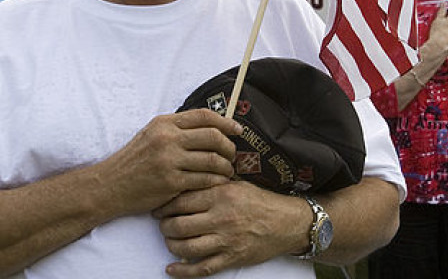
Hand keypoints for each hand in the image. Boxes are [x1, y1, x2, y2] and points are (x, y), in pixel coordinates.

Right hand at [101, 109, 241, 217]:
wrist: (111, 185)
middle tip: (233, 154)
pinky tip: (219, 182)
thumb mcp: (152, 134)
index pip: (204, 116)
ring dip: (226, 166)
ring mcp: (170, 161)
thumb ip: (178, 128)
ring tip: (228, 170)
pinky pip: (204, 180)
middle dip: (229, 146)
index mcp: (165, 123)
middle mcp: (168, 139)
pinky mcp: (171, 182)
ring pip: (212, 159)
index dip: (226, 122)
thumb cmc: (135, 160)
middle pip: (213, 137)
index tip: (237, 130)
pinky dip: (216, 181)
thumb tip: (212, 125)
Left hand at [153, 181, 306, 276]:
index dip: (166, 205)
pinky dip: (182, 271)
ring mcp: (226, 240)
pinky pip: (201, 269)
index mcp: (222, 195)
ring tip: (169, 240)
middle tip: (162, 224)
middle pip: (179, 225)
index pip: (182, 200)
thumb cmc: (260, 201)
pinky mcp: (231, 258)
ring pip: (186, 248)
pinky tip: (171, 269)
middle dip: (165, 226)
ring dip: (171, 245)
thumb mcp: (237, 184)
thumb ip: (213, 183)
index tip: (159, 206)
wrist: (287, 222)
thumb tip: (187, 178)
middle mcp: (222, 218)